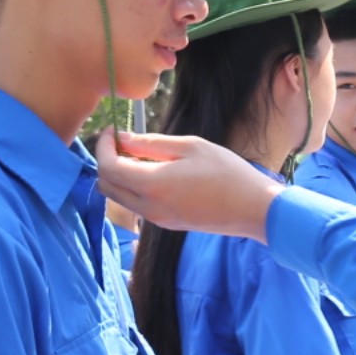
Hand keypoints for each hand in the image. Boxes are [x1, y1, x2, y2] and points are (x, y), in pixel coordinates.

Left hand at [96, 129, 285, 241]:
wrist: (252, 209)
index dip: (103, 147)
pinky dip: (132, 187)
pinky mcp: (166, 223)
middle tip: (120, 141)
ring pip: (119, 197)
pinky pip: (136, 205)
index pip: (108, 167)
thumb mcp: (189, 147)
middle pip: (107, 185)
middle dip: (106, 161)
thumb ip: (151, 143)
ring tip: (137, 153)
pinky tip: (151, 170)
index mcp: (152, 185)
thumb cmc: (226, 172)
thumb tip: (122, 139)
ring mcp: (156, 219)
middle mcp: (148, 207)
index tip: (111, 130)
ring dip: (118, 175)